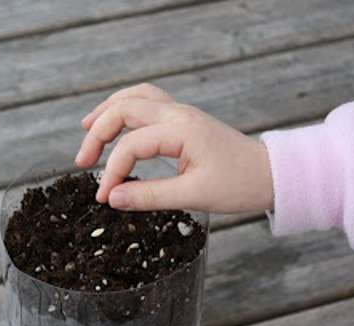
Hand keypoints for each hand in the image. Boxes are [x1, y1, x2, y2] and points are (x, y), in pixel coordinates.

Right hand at [75, 83, 272, 212]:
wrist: (270, 174)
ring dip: (107, 112)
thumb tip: (112, 198)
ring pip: (134, 98)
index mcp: (181, 130)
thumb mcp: (193, 196)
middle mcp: (178, 114)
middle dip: (97, 133)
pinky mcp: (183, 119)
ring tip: (86, 130)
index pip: (131, 145)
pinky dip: (125, 109)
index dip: (111, 171)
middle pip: (124, 109)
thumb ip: (149, 196)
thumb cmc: (239, 184)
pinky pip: (147, 101)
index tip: (105, 197)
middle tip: (83, 162)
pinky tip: (115, 122)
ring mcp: (180, 112)